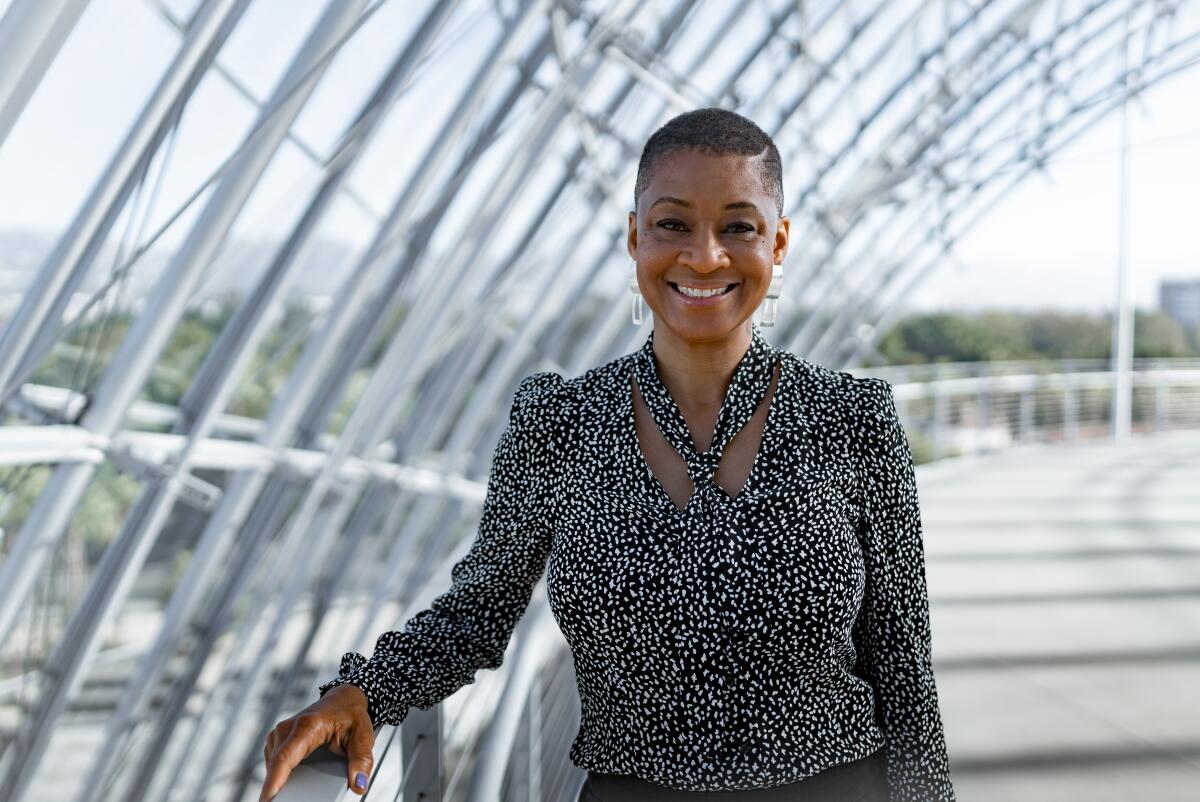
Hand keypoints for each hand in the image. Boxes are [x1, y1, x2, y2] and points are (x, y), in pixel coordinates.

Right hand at [259, 684, 373, 800]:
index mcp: (308, 725)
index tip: (267, 801)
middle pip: (276, 767)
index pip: (284, 758)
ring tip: (301, 794)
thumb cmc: (351, 716)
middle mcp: (288, 728)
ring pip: (274, 768)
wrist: (344, 700)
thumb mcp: (364, 736)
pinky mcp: (278, 741)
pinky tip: (299, 782)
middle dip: (280, 790)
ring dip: (284, 783)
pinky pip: (276, 765)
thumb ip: (362, 761)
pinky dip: (284, 776)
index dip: (273, 782)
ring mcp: (280, 734)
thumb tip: (359, 785)